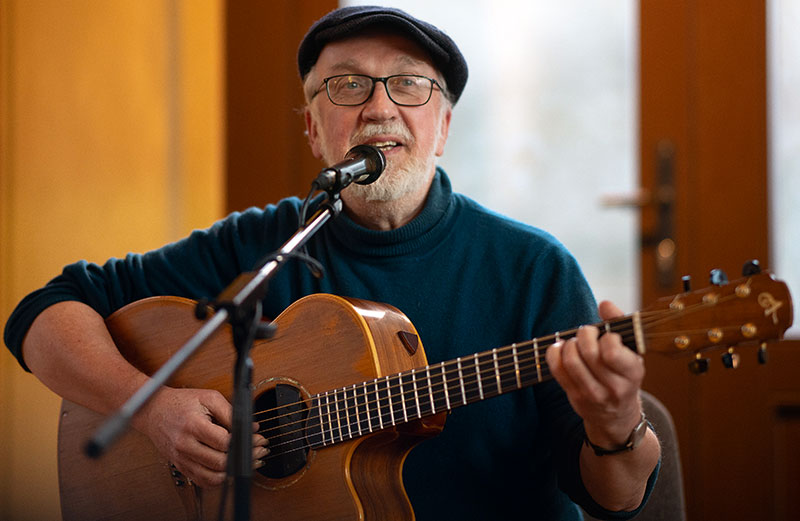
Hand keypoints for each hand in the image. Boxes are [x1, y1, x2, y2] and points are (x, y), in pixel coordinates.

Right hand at [134, 387, 268, 487]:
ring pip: (212, 477)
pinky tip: (230, 469)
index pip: (224, 442)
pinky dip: (219, 479)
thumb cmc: (181, 403)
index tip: (257, 439)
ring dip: (234, 472)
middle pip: (220, 463)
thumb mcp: (209, 398)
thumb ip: (231, 412)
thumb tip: (252, 427)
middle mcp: (185, 446)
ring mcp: (181, 459)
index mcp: (193, 426)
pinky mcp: (180, 466)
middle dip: (244, 458)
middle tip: (258, 451)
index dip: (245, 442)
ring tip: (248, 462)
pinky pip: (202, 481)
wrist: (154, 410)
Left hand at [545, 300, 645, 447]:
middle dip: (584, 334)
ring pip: (571, 361)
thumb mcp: (631, 350)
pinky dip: (554, 353)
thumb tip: (605, 303)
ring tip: (575, 342)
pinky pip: (557, 370)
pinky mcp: (575, 397)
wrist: (617, 414)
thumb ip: (619, 323)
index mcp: (633, 373)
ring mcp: (592, 394)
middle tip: (586, 332)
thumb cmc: (623, 373)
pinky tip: (560, 348)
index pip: (611, 351)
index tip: (608, 336)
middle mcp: (614, 387)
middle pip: (588, 352)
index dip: (606, 337)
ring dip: (569, 344)